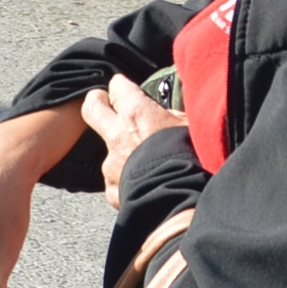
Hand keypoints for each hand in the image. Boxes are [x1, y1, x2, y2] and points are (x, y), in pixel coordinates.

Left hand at [80, 75, 183, 204]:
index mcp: (137, 114)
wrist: (181, 201)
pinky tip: (146, 185)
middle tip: (105, 102)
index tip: (125, 88)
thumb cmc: (194, 161)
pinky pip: (117, 181)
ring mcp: (111, 164)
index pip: (118, 86)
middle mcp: (117, 136)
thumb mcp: (194, 127)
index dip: (122, 86)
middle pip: (92, 108)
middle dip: (97, 101)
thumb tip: (174, 107)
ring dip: (121, 152)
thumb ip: (177, 114)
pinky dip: (128, 181)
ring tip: (146, 162)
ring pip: (109, 151)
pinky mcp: (113, 190)